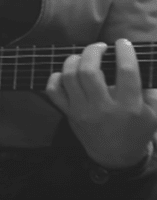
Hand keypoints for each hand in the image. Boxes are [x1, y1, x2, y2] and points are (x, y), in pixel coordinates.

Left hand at [45, 39, 156, 168]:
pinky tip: (66, 72)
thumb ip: (148, 89)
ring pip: (69, 77)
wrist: (116, 156)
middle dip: (93, 51)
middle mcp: (103, 108)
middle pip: (89, 70)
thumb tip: (138, 61)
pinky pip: (53, 91)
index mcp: (129, 106)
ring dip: (74, 60)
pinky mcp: (68, 114)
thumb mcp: (153, 113)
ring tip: (83, 56)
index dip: (124, 52)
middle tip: (100, 47)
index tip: (123, 42)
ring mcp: (82, 111)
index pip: (126, 72)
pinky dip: (56, 77)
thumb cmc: (137, 130)